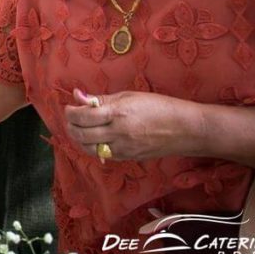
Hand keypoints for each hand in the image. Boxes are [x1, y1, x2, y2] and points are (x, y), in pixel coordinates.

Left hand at [64, 88, 201, 161]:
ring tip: (80, 128)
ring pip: (89, 148)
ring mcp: (123, 148)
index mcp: (118, 114)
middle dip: (71, 126)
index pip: (82, 117)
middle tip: (71, 118)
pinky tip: (96, 137)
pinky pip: (103, 154)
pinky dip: (94, 146)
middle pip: (81, 135)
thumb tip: (78, 95)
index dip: (71, 112)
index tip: (69, 108)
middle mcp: (118, 133)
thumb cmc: (159, 106)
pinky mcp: (128, 158)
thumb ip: (101, 99)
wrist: (185, 129)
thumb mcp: (129, 96)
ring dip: (79, 139)